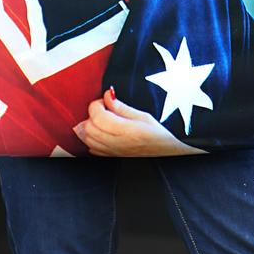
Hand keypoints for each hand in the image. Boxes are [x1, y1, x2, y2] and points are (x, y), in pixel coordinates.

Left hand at [73, 89, 204, 156]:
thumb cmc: (158, 134)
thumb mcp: (143, 115)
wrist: (167, 153)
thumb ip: (121, 107)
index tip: (105, 100)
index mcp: (125, 130)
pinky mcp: (110, 158)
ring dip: (90, 126)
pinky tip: (102, 132)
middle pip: (88, 127)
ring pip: (86, 138)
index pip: (97, 116)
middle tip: (104, 108)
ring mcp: (111, 152)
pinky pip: (91, 148)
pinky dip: (91, 138)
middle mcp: (115, 143)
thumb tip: (106, 95)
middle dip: (92, 114)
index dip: (97, 104)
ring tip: (103, 119)